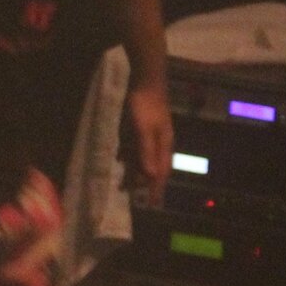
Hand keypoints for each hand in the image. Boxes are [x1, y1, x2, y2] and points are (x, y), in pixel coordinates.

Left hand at [125, 77, 173, 206]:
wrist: (146, 81)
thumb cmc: (145, 105)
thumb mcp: (143, 130)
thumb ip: (146, 152)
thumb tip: (150, 176)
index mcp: (163, 145)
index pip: (160, 173)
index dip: (156, 188)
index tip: (153, 204)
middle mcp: (160, 143)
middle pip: (153, 168)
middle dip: (145, 183)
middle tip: (134, 196)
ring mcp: (152, 135)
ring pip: (145, 159)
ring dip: (136, 171)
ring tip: (126, 184)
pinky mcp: (142, 128)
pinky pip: (137, 148)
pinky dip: (131, 157)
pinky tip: (122, 160)